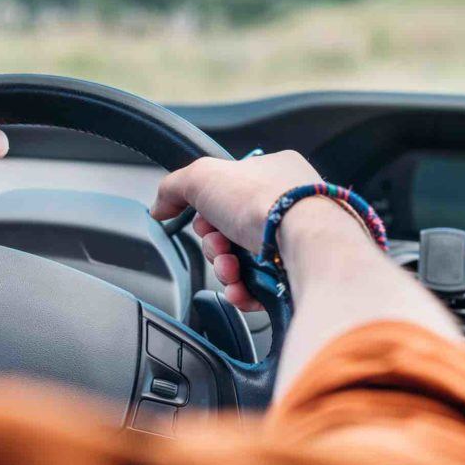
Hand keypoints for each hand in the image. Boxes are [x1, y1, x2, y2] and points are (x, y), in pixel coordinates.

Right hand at [149, 151, 325, 310]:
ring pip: (242, 262)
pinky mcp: (298, 274)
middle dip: (213, 245)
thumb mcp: (202, 175)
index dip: (206, 210)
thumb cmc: (266, 200)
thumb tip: (158, 207)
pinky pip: (260, 287)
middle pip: (230, 231)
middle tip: (218, 246)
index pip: (228, 192)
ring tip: (230, 270)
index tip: (201, 219)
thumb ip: (173, 187)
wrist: (307, 242)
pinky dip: (243, 291)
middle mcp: (288, 206)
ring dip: (224, 270)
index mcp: (274, 173)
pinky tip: (240, 289)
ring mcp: (295, 242)